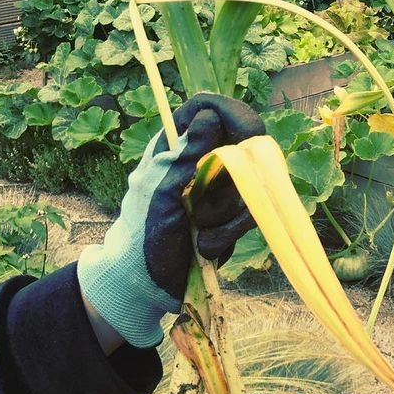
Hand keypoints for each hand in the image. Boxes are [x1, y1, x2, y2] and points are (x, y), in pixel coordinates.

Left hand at [78, 94, 264, 346]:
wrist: (143, 285)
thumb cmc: (142, 235)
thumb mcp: (161, 193)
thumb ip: (185, 155)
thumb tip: (208, 116)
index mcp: (176, 146)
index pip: (211, 108)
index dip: (233, 114)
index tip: (246, 135)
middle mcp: (201, 161)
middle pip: (243, 148)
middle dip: (230, 184)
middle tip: (203, 210)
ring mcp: (218, 189)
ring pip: (251, 185)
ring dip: (227, 216)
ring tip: (201, 235)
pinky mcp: (231, 216)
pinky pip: (251, 214)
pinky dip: (230, 234)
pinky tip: (207, 248)